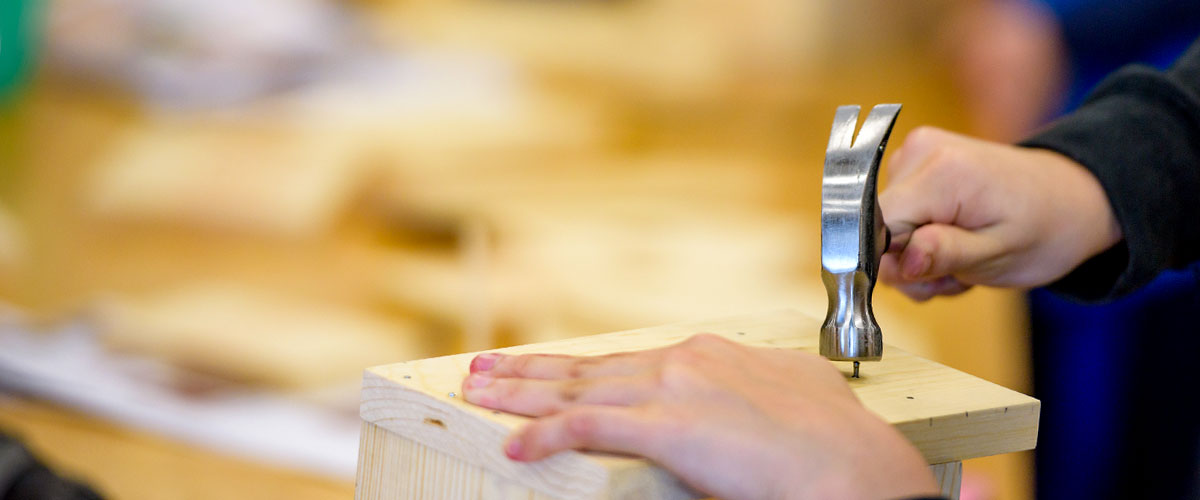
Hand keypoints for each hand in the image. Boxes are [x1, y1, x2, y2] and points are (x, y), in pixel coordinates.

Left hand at [460, 334, 936, 499]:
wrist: (858, 465)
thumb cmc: (838, 442)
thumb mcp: (795, 395)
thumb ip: (758, 388)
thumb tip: (756, 398)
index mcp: (710, 354)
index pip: (624, 360)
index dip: (576, 366)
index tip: (543, 367)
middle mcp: (684, 362)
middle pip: (588, 369)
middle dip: (529, 371)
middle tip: (483, 367)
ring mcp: (673, 390)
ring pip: (576, 391)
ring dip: (519, 395)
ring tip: (477, 393)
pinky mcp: (668, 426)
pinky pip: (587, 429)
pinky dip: (544, 436)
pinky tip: (515, 445)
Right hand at [879, 127, 1121, 300]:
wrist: (1069, 197)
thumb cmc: (1044, 228)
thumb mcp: (1001, 254)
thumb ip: (946, 254)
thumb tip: (900, 261)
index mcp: (941, 172)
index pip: (876, 226)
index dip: (894, 262)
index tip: (928, 278)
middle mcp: (919, 152)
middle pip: (877, 229)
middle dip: (910, 265)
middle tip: (955, 274)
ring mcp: (915, 152)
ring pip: (883, 228)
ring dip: (917, 257)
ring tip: (960, 258)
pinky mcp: (915, 161)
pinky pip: (895, 214)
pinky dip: (919, 239)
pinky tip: (952, 241)